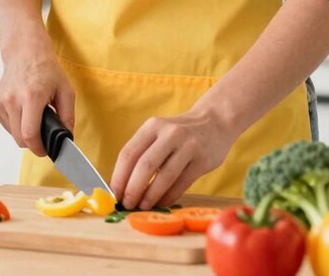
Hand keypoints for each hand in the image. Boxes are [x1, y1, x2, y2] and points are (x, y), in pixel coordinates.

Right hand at [0, 54, 73, 156]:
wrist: (24, 53)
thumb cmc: (47, 70)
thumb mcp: (66, 91)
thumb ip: (68, 116)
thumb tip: (67, 138)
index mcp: (31, 97)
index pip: (30, 134)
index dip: (38, 148)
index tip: (46, 151)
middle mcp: (12, 100)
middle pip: (20, 138)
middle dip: (33, 144)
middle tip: (43, 138)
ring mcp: (0, 102)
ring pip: (12, 134)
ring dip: (24, 133)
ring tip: (33, 118)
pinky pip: (6, 126)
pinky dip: (16, 126)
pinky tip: (23, 112)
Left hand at [110, 108, 235, 208]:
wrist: (215, 122)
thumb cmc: (179, 133)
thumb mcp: (158, 132)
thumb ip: (142, 152)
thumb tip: (121, 183)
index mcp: (152, 126)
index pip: (129, 153)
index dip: (119, 176)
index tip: (113, 193)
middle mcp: (169, 134)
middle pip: (145, 165)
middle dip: (133, 188)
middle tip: (127, 203)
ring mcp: (188, 146)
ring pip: (165, 176)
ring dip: (151, 195)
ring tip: (142, 206)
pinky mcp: (203, 160)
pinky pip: (182, 183)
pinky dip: (169, 196)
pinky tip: (161, 202)